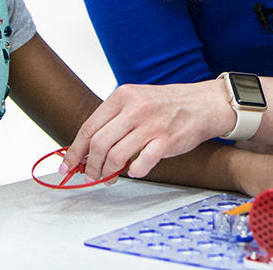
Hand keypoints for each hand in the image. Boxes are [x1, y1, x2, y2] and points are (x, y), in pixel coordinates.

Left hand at [61, 81, 231, 179]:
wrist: (204, 103)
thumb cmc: (169, 104)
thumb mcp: (137, 100)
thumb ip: (114, 119)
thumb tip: (88, 147)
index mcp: (123, 96)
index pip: (89, 127)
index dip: (74, 150)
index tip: (67, 165)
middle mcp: (135, 109)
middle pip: (98, 144)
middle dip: (90, 166)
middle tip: (92, 175)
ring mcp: (151, 125)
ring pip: (115, 156)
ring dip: (108, 172)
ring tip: (110, 176)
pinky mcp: (166, 141)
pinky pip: (140, 164)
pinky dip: (133, 172)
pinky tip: (134, 170)